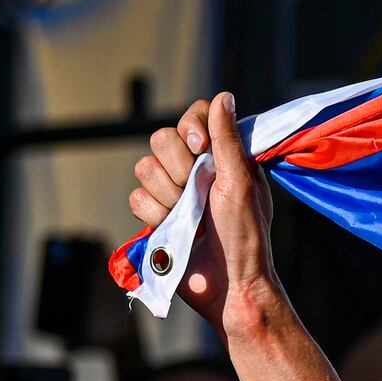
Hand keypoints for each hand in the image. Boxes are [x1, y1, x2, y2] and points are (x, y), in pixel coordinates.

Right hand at [129, 93, 278, 329]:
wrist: (228, 283)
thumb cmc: (246, 235)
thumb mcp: (242, 182)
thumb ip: (228, 139)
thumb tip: (223, 97)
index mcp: (223, 157)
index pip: (194, 117)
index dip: (191, 127)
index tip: (200, 146)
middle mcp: (196, 169)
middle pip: (160, 139)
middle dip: (179, 168)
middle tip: (199, 193)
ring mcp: (173, 191)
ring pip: (144, 168)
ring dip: (168, 196)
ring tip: (191, 217)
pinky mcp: (155, 214)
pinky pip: (135, 197)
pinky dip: (154, 214)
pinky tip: (173, 229)